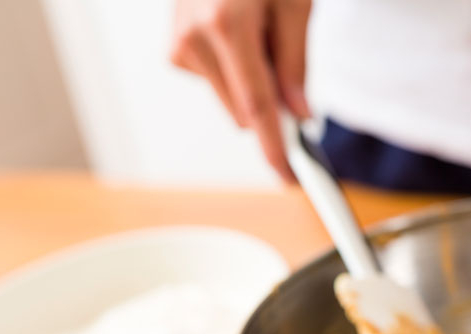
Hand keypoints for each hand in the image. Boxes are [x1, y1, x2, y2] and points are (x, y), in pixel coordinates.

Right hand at [171, 0, 311, 180]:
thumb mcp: (295, 3)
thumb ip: (296, 64)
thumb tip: (298, 115)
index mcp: (228, 25)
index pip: (257, 108)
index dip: (275, 149)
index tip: (289, 179)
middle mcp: (195, 38)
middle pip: (243, 109)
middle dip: (271, 101)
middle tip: (284, 56)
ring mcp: (178, 43)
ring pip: (229, 99)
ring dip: (251, 81)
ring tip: (257, 31)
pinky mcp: (173, 47)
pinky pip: (213, 80)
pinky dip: (231, 68)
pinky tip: (233, 32)